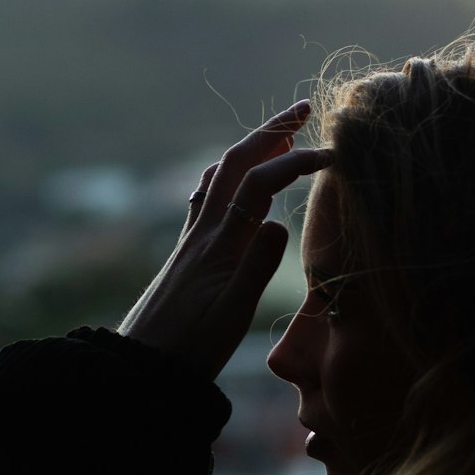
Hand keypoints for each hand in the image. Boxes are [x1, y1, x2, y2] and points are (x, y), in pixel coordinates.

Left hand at [117, 102, 330, 379]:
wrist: (142, 366)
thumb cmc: (190, 348)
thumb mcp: (231, 315)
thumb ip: (255, 268)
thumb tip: (278, 222)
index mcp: (218, 244)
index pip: (258, 184)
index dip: (294, 162)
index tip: (332, 155)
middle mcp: (202, 232)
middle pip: (234, 165)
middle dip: (269, 132)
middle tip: (304, 108)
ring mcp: (192, 240)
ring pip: (219, 177)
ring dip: (249, 149)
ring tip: (278, 134)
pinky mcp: (187, 253)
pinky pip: (207, 198)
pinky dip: (228, 176)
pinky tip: (233, 182)